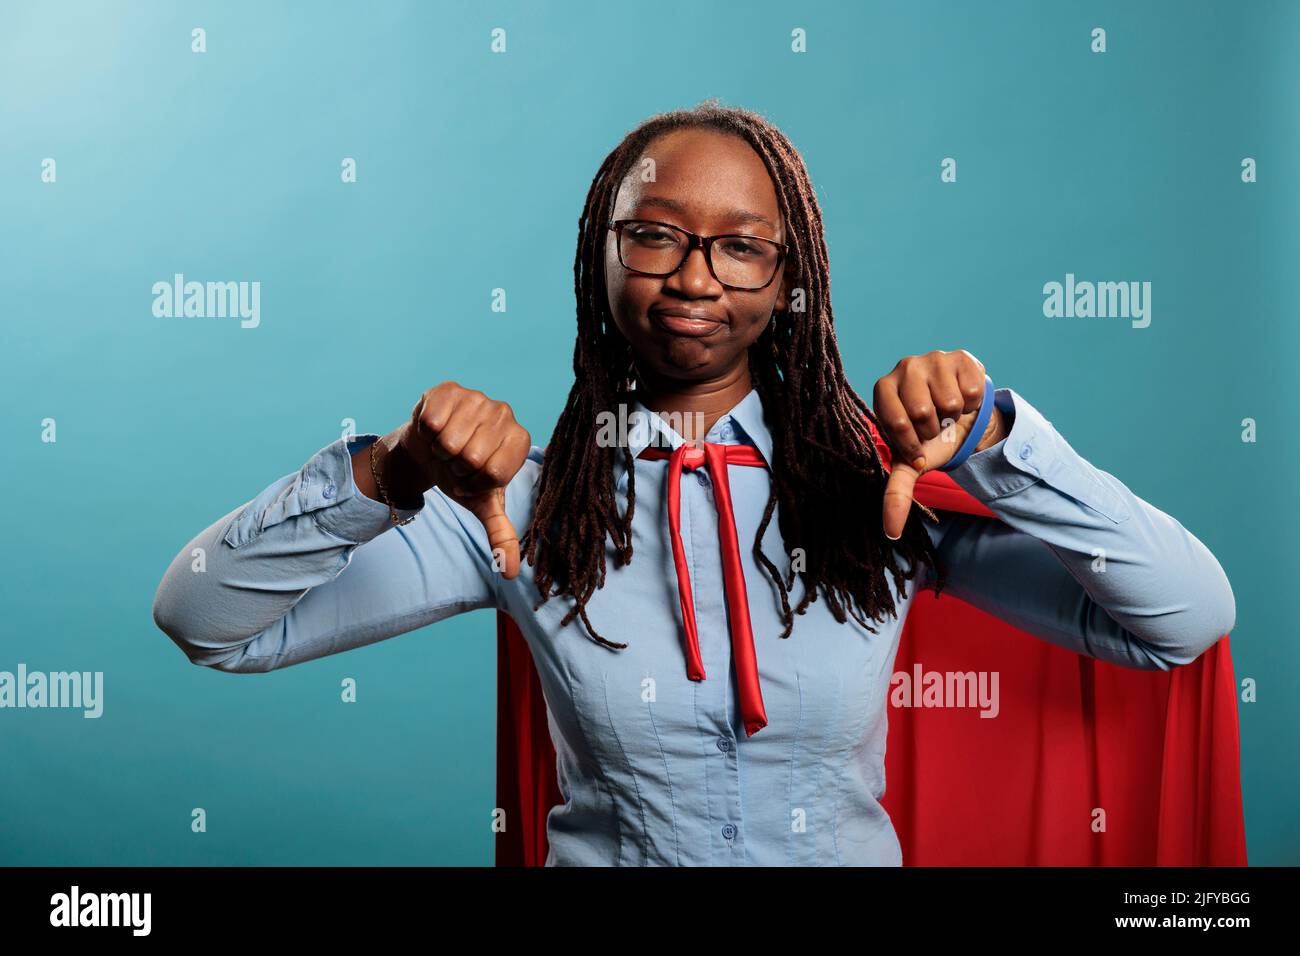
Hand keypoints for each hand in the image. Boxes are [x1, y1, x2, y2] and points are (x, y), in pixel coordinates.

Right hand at [396, 381, 531, 577]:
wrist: (429, 450)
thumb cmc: (461, 476)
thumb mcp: (482, 505)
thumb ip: (501, 535)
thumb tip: (512, 573)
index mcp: (520, 441)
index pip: (494, 472)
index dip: (474, 483)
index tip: (471, 478)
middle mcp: (506, 414)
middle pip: (472, 455)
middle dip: (456, 468)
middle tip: (456, 462)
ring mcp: (479, 397)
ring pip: (450, 438)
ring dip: (440, 451)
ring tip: (445, 448)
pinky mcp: (450, 389)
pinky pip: (432, 420)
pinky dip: (426, 433)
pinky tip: (433, 431)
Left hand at [872, 349, 1006, 539]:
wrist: (963, 418)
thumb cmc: (929, 438)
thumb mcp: (912, 463)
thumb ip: (898, 492)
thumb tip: (890, 531)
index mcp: (883, 390)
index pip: (897, 422)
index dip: (914, 443)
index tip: (919, 447)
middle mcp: (903, 367)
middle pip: (923, 411)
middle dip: (935, 430)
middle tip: (935, 426)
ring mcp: (932, 357)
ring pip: (950, 401)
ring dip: (955, 417)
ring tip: (949, 413)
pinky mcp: (961, 356)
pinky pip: (972, 390)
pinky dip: (972, 403)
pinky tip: (964, 400)